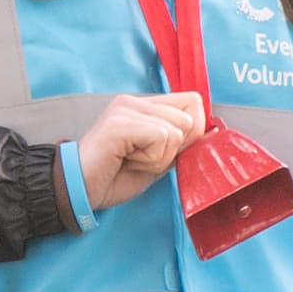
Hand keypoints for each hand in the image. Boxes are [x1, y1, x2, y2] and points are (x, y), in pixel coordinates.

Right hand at [79, 91, 207, 212]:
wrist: (80, 190)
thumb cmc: (115, 177)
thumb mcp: (159, 160)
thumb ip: (181, 144)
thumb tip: (212, 133)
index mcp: (145, 106)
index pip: (193, 102)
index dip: (193, 132)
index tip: (167, 152)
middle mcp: (135, 101)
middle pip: (190, 117)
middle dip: (175, 149)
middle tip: (143, 159)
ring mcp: (125, 109)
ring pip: (176, 130)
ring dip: (160, 157)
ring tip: (133, 160)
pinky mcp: (120, 122)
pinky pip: (161, 137)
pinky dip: (151, 159)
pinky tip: (127, 160)